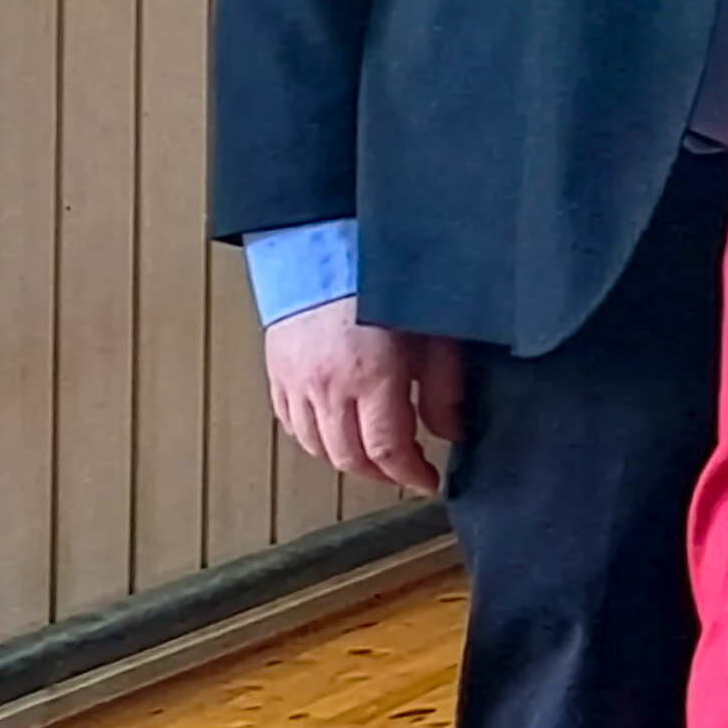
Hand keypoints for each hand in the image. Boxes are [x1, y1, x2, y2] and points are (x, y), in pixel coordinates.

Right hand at [262, 298, 460, 492]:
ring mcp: (296, 384)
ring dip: (347, 460)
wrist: (322, 247)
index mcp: (370, 377)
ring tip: (375, 457)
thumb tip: (450, 430)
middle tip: (405, 471)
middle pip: (349, 458)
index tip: (428, 481)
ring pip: (317, 447)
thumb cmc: (381, 282)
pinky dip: (315, 439)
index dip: (409, 474)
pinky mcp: (276, 375)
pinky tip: (336, 433)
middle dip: (381, 474)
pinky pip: (292, 425)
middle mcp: (327, 389)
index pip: (387, 449)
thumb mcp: (432, 332)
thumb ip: (443, 387)